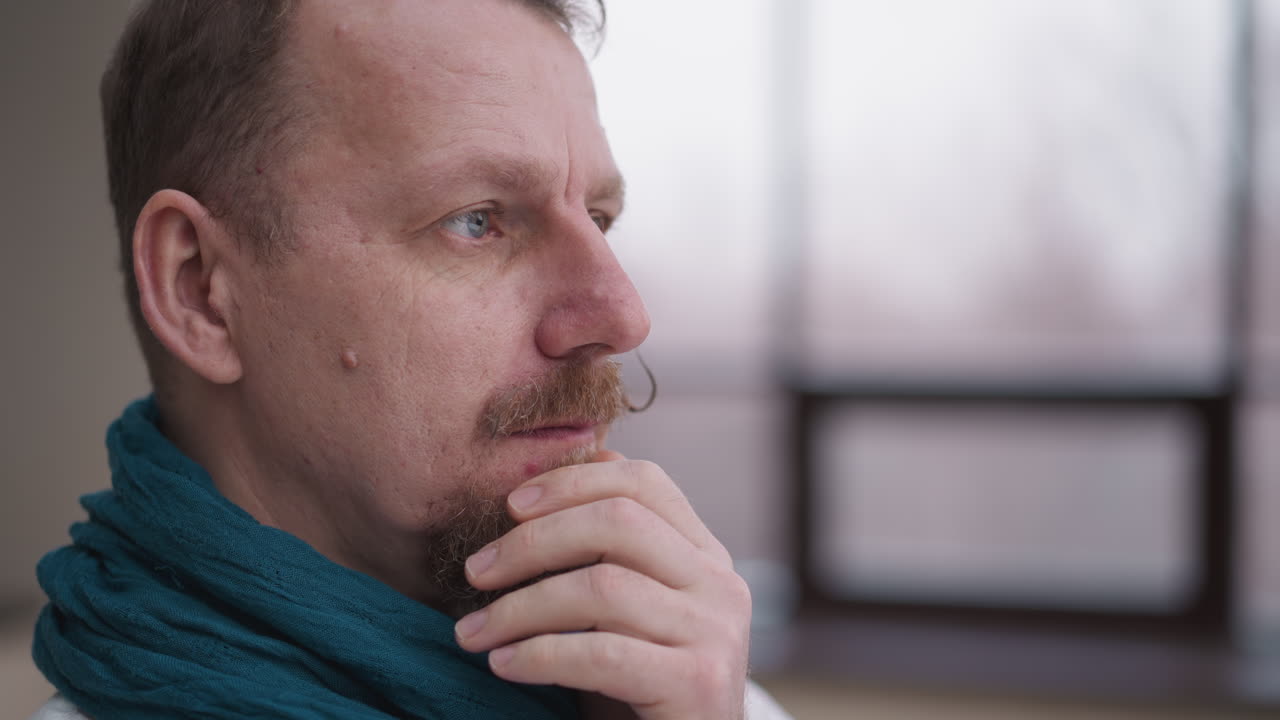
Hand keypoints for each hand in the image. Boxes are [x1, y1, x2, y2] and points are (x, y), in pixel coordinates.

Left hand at [453, 451, 751, 719]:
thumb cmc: (638, 690)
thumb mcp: (624, 614)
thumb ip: (603, 559)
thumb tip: (530, 497)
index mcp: (704, 555)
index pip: (644, 481)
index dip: (573, 481)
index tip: (510, 505)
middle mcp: (720, 583)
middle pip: (619, 521)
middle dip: (534, 540)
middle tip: (476, 571)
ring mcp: (715, 631)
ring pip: (603, 587)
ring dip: (521, 607)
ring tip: (473, 632)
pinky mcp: (698, 683)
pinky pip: (602, 653)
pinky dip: (540, 654)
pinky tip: (503, 664)